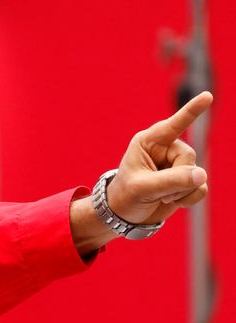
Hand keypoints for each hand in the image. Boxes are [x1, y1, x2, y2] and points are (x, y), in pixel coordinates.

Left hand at [70, 92, 212, 255]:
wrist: (126, 215)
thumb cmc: (126, 196)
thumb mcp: (142, 188)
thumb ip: (171, 180)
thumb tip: (202, 175)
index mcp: (149, 142)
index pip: (173, 125)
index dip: (191, 111)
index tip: (207, 96)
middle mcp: (166, 149)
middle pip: (189, 157)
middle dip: (175, 178)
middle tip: (156, 190)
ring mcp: (178, 164)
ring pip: (197, 175)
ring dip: (181, 191)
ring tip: (160, 196)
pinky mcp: (187, 180)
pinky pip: (201, 187)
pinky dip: (189, 199)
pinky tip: (173, 201)